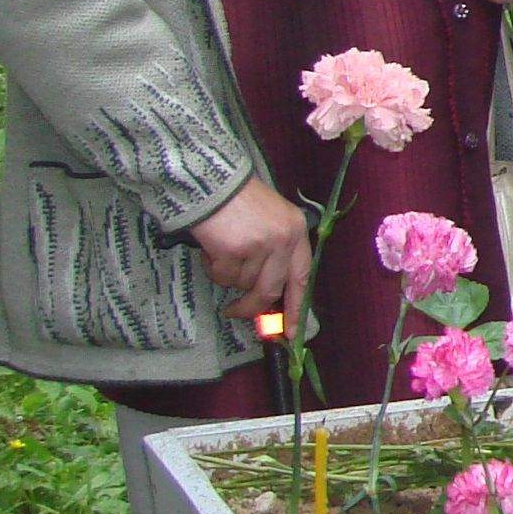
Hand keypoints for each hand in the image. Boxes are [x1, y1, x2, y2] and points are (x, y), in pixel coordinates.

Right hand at [192, 178, 312, 328]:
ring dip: (226, 273)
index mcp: (296, 232)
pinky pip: (221, 275)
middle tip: (234, 311)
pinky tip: (210, 246)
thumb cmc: (238, 200)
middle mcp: (283, 240)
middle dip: (251, 307)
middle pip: (270, 289)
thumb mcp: (270, 220)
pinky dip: (211, 267)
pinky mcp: (235, 250)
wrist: (210, 181)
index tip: (291, 332)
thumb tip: (268, 293)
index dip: (297, 307)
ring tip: (219, 249)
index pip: (302, 277)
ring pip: (242, 282)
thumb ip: (275, 251)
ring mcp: (260, 246)